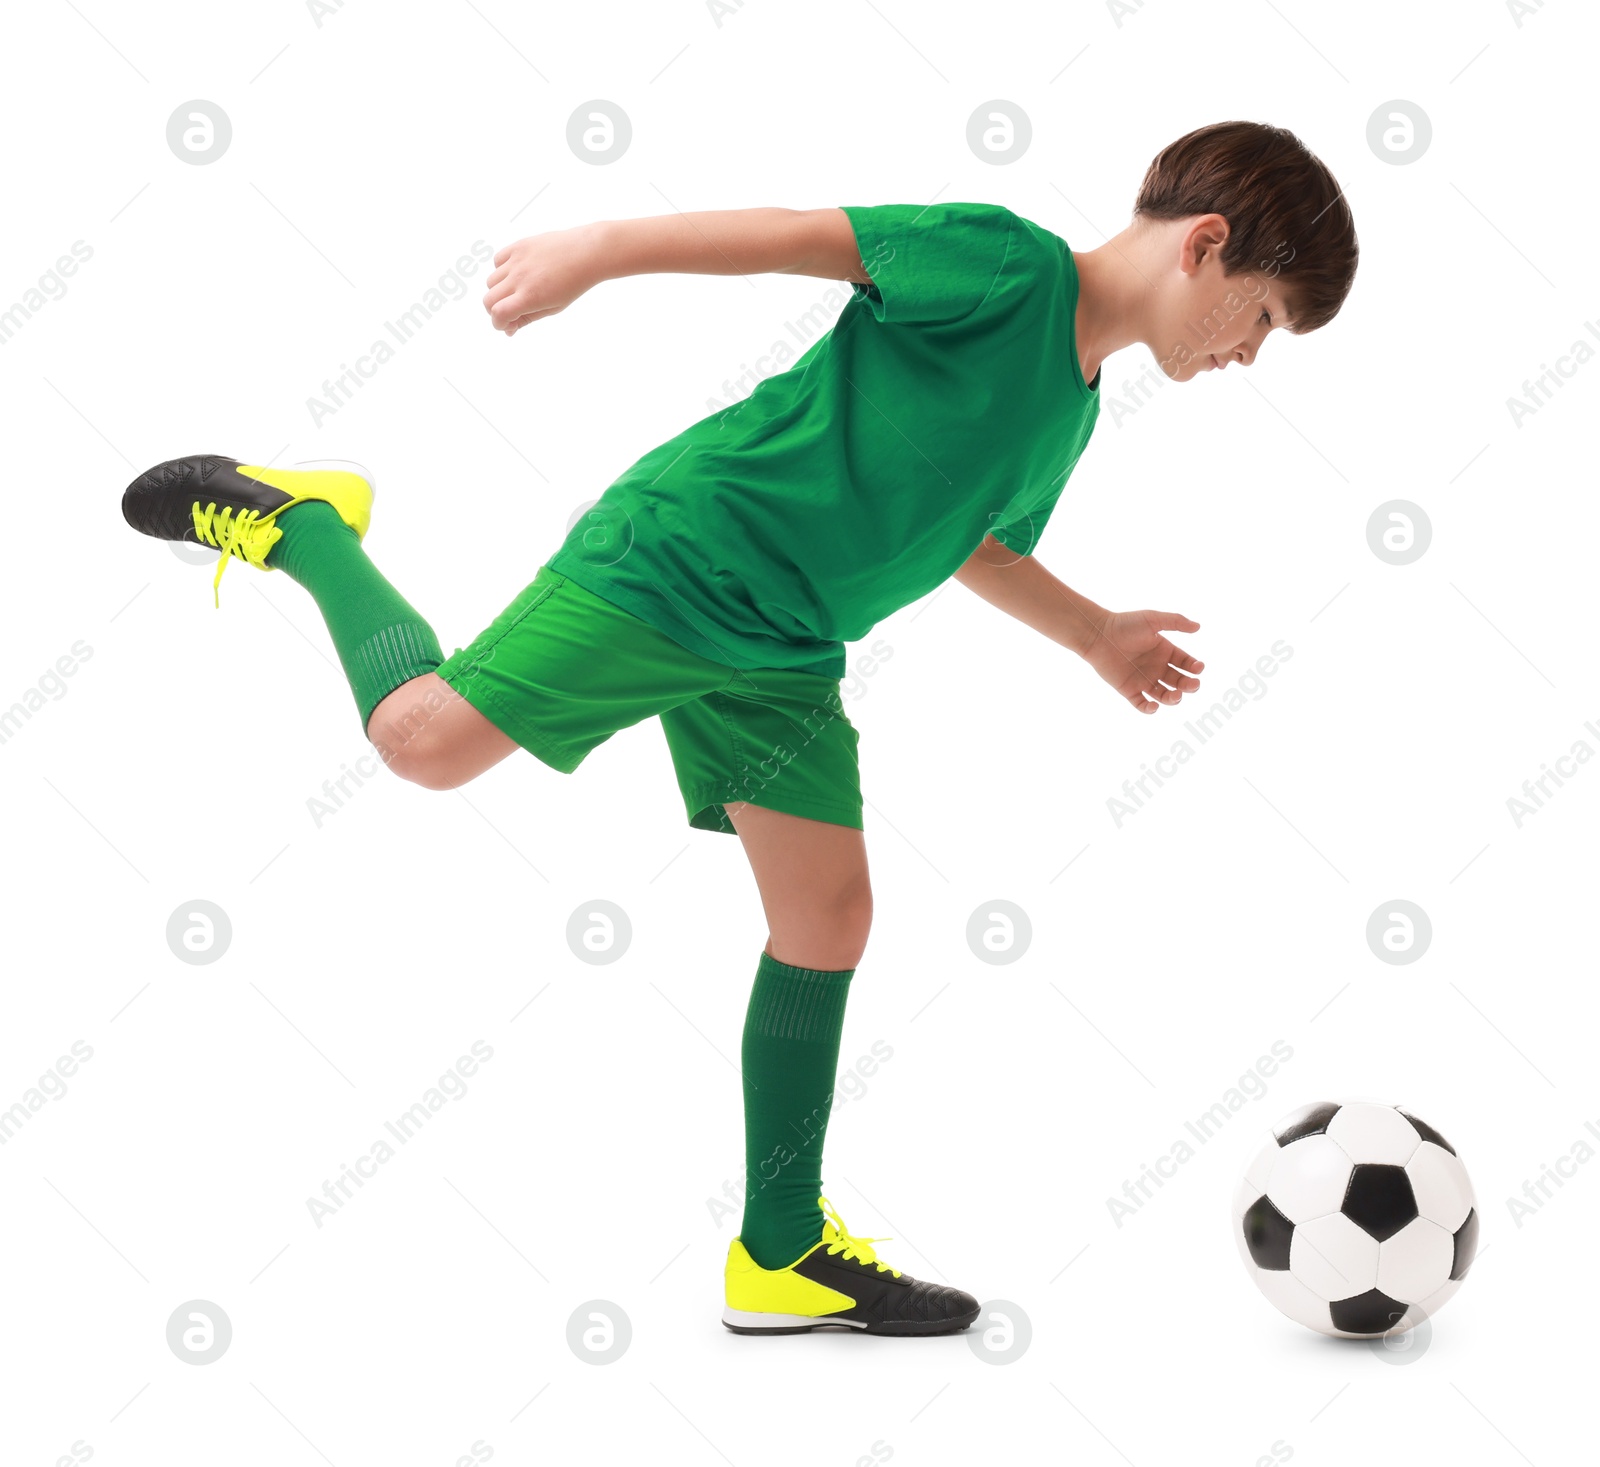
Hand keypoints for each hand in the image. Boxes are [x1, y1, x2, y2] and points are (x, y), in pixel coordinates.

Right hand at [482, 226, 602, 335]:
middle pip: (488, 300)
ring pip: (491, 281)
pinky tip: (516, 274)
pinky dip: (501, 271)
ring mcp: (517, 260)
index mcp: (530, 296)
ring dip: (499, 292)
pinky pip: (497, 261)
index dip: (499, 324)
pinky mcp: (518, 246)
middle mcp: (519, 278)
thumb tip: (509, 328)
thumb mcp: (553, 308)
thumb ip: (528, 318)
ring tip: (517, 292)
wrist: (587, 253)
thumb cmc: (574, 283)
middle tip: (510, 312)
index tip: (507, 326)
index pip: (498, 314)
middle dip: (495, 311)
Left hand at [1082, 609, 1203, 714]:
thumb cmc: (1125, 625)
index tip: (1198, 668)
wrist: (1098, 635)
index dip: (1195, 667)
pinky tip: (1154, 707)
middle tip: (1193, 685)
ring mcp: (1143, 679)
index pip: (1186, 663)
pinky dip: (1149, 709)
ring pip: (1164, 696)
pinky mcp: (1129, 690)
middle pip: (1179, 681)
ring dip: (1174, 699)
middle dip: (1189, 685)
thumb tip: (1198, 627)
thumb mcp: (1153, 619)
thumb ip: (1176, 622)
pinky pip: (1142, 704)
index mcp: (1164, 651)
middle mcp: (1156, 667)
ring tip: (1176, 696)